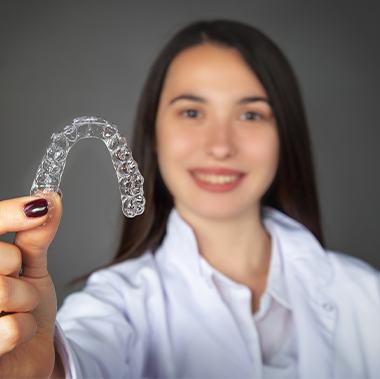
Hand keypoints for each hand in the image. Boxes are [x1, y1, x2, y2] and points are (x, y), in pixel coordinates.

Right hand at [0, 192, 62, 377]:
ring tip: (17, 308)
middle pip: (0, 260)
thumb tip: (50, 199)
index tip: (41, 206)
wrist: (26, 349)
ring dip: (26, 300)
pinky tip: (13, 334)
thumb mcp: (31, 266)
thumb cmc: (23, 306)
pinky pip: (12, 328)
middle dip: (18, 268)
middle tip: (16, 278)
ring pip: (4, 293)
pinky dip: (25, 328)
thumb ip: (35, 236)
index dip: (10, 214)